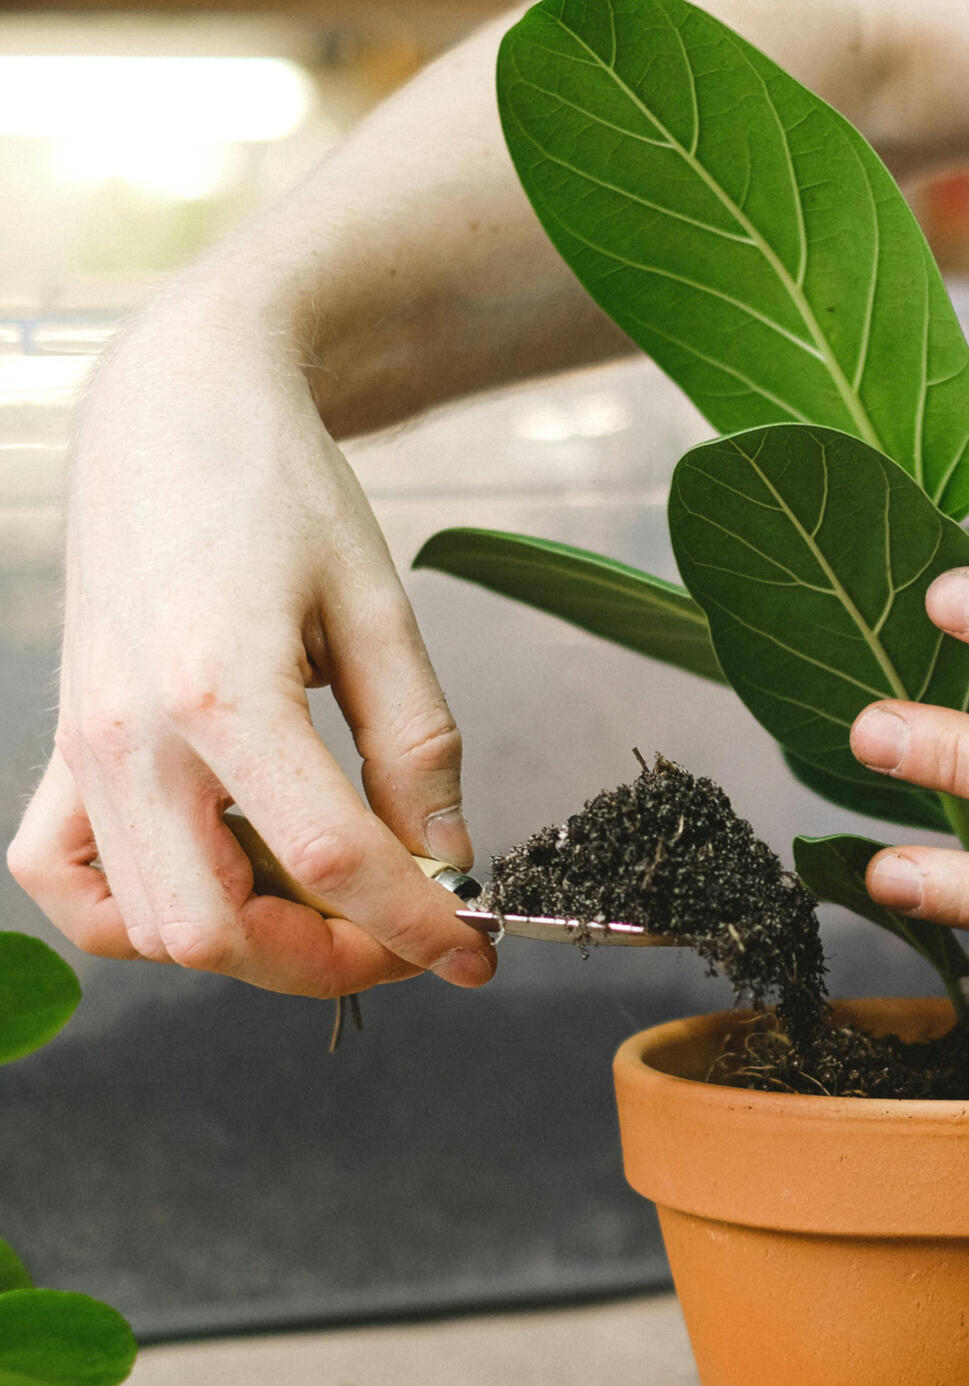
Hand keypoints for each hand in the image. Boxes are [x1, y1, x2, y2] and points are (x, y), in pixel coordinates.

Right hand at [6, 299, 495, 997]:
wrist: (178, 409)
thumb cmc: (281, 490)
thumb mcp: (379, 610)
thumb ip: (417, 745)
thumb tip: (445, 855)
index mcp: (220, 690)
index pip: (331, 859)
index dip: (417, 925)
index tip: (473, 952)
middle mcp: (127, 736)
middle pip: (218, 930)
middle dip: (329, 960)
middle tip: (404, 933)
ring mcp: (82, 748)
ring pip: (148, 928)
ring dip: (251, 944)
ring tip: (329, 898)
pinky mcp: (63, 747)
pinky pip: (66, 881)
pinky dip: (138, 915)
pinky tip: (218, 878)